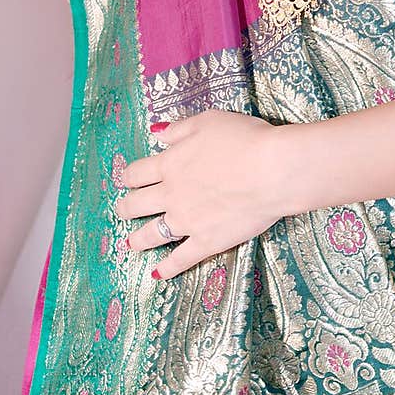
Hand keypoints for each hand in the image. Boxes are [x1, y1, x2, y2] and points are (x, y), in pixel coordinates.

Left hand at [114, 111, 286, 277]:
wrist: (271, 170)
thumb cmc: (244, 139)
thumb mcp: (208, 122)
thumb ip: (179, 129)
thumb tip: (155, 133)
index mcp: (171, 163)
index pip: (138, 172)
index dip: (129, 176)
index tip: (126, 179)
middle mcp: (171, 194)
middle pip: (137, 204)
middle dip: (126, 207)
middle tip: (122, 210)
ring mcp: (187, 220)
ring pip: (152, 234)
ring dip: (137, 239)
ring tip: (130, 244)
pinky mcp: (206, 241)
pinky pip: (181, 259)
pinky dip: (168, 268)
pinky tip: (158, 273)